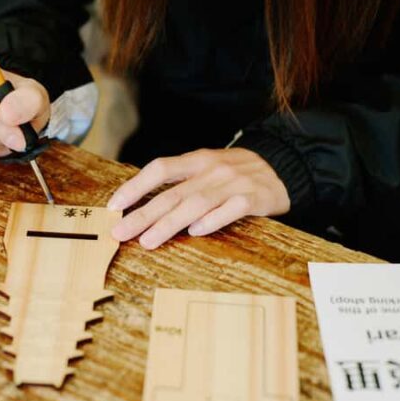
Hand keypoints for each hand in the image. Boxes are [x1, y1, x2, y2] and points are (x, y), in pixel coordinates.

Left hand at [107, 148, 289, 248]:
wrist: (284, 167)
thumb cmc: (236, 173)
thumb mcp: (207, 168)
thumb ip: (181, 182)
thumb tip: (142, 204)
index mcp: (197, 159)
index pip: (160, 169)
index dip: (135, 186)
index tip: (114, 205)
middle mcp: (212, 169)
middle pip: (172, 193)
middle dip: (143, 214)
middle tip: (121, 232)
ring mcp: (233, 183)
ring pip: (196, 203)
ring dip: (169, 223)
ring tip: (148, 240)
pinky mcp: (253, 198)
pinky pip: (230, 210)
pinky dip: (212, 220)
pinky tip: (195, 232)